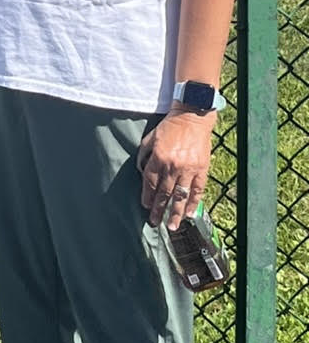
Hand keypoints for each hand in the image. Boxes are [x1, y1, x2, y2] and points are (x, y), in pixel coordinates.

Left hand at [136, 106, 216, 229]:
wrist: (192, 116)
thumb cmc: (170, 126)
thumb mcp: (150, 137)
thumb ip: (144, 155)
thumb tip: (141, 172)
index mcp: (158, 157)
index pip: (150, 182)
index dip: (147, 196)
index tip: (145, 206)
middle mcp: (173, 165)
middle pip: (164, 192)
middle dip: (158, 209)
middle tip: (154, 222)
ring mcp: (188, 168)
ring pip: (180, 195)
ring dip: (175, 212)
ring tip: (171, 226)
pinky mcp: (202, 169)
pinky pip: (196, 190)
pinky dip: (192, 203)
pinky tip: (188, 214)